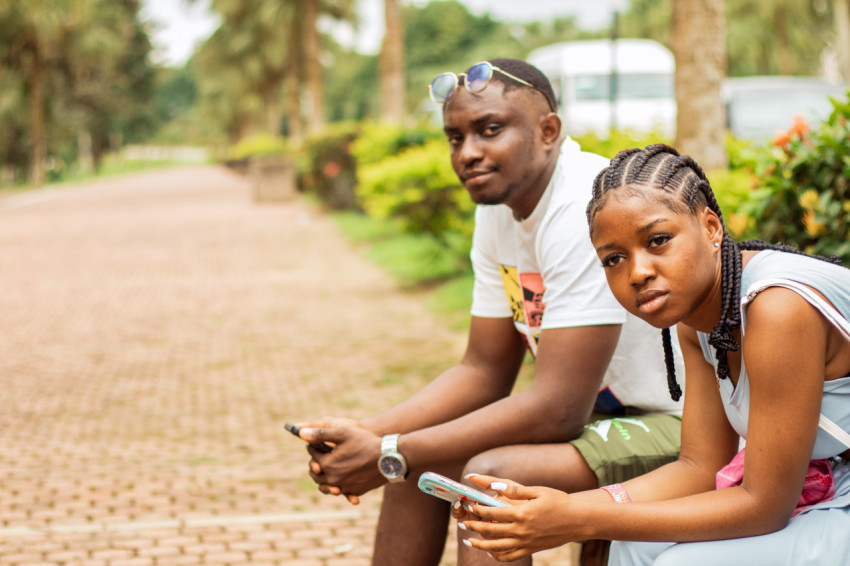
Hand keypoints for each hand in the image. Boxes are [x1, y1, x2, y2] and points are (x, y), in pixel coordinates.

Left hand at [299, 421, 385, 501]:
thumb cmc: (366, 442)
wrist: (389, 457)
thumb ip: (320, 434)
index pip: (313, 456)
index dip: (314, 447)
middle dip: (316, 465)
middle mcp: (333, 479)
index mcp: (327, 464)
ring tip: (328, 470)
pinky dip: (340, 486)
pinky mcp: (355, 492)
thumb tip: (301, 434)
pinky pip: (342, 491)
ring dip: (325, 478)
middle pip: (317, 474)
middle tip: (319, 458)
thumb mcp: (343, 432)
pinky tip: (343, 479)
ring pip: (327, 486)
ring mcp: (344, 487)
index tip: (316, 443)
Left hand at [458, 474, 581, 561]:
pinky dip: (498, 556)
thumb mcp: (536, 491)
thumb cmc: (558, 501)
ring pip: (497, 547)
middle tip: (463, 522)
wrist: (578, 521)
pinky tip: (490, 552)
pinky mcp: (530, 549)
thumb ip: (513, 489)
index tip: (471, 504)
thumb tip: (492, 485)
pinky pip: (510, 556)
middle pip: (491, 530)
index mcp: (521, 513)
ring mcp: (525, 542)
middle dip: (474, 526)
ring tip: (468, 541)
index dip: (478, 509)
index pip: (492, 513)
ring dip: (480, 544)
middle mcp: (521, 530)